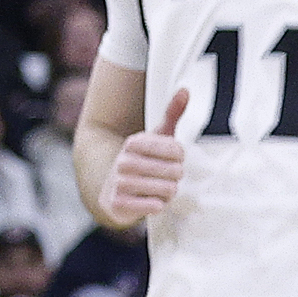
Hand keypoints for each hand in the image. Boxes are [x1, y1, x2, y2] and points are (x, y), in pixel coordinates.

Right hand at [103, 84, 189, 225]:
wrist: (112, 190)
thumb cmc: (143, 162)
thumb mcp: (156, 138)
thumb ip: (172, 114)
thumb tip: (186, 90)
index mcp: (134, 142)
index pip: (176, 149)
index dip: (180, 157)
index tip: (173, 158)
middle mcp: (123, 160)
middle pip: (175, 172)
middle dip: (175, 178)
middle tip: (165, 177)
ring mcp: (119, 182)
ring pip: (167, 190)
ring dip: (168, 193)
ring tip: (159, 189)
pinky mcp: (117, 203)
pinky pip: (154, 206)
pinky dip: (158, 206)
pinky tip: (150, 201)